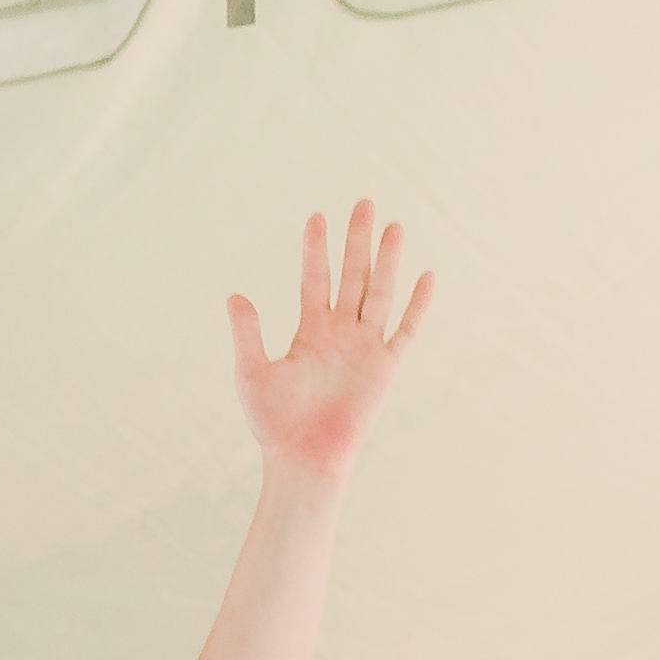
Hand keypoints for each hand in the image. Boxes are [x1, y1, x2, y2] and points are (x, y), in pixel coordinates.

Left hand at [225, 201, 430, 480]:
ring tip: (392, 227)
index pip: (315, 279)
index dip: (316, 250)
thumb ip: (247, 334)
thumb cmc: (274, 421)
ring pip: (380, 293)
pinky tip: (426, 276)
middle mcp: (341, 332)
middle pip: (352, 276)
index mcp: (310, 331)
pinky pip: (406, 330)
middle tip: (364, 203)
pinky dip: (418, 305)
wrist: (302, 456)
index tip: (318, 217)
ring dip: (387, 261)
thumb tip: (233, 296)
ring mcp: (366, 347)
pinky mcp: (386, 366)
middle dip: (357, 242)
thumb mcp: (251, 372)